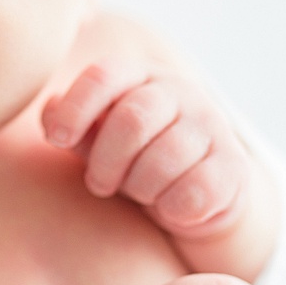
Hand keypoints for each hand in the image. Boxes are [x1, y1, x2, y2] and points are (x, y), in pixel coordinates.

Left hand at [42, 59, 253, 242]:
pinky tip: (169, 206)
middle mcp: (180, 91)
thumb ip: (69, 124)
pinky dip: (171, 208)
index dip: (76, 107)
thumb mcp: (94, 139)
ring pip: (163, 160)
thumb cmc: (131, 159)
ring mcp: (211, 125)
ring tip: (138, 192)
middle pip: (132, 120)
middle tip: (100, 183)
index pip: (104, 76)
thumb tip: (52, 115)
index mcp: (139, 76)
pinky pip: (193, 192)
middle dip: (106, 162)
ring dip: (140, 188)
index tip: (59, 139)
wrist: (194, 195)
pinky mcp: (234, 165)